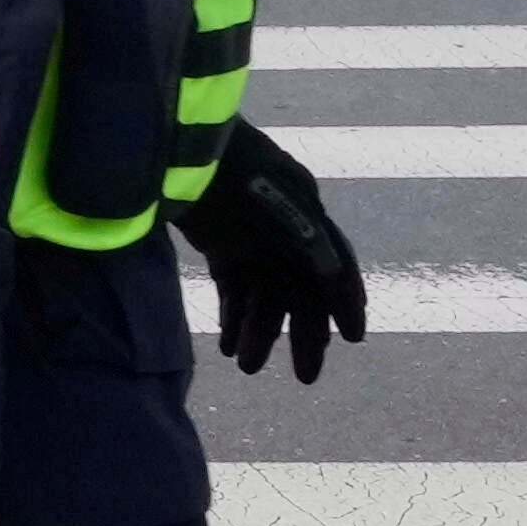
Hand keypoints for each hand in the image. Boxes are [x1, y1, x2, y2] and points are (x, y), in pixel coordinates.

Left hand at [178, 139, 368, 383]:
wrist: (172, 148)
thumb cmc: (227, 167)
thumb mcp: (272, 201)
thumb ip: (305, 238)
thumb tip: (339, 278)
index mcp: (307, 216)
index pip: (335, 266)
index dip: (345, 302)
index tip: (354, 337)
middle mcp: (285, 232)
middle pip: (301, 292)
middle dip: (303, 336)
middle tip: (305, 378)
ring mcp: (254, 241)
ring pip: (266, 299)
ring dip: (259, 334)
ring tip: (246, 367)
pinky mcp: (223, 249)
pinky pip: (236, 292)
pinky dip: (234, 320)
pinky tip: (228, 348)